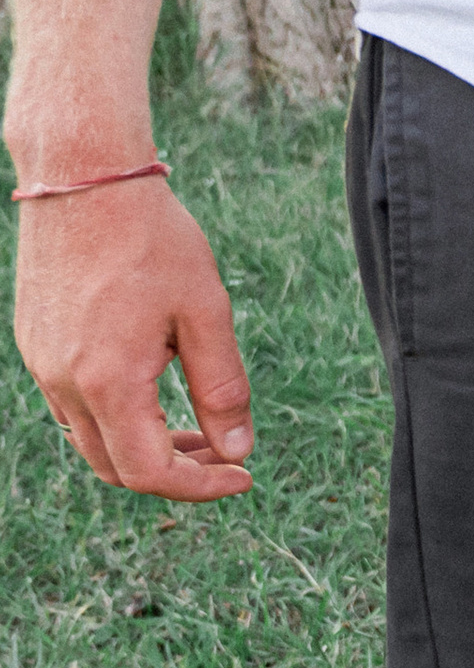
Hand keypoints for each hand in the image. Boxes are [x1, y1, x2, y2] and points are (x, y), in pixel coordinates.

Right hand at [12, 176, 253, 498]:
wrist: (85, 180)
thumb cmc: (153, 240)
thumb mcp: (207, 313)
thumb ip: (222, 388)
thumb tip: (237, 450)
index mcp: (107, 381)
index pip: (150, 471)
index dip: (200, 487)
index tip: (243, 477)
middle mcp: (63, 382)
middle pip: (115, 467)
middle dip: (175, 474)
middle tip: (225, 457)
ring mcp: (42, 365)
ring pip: (91, 441)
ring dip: (145, 448)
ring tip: (199, 429)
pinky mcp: (36, 345)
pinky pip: (72, 408)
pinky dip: (117, 420)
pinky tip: (157, 393)